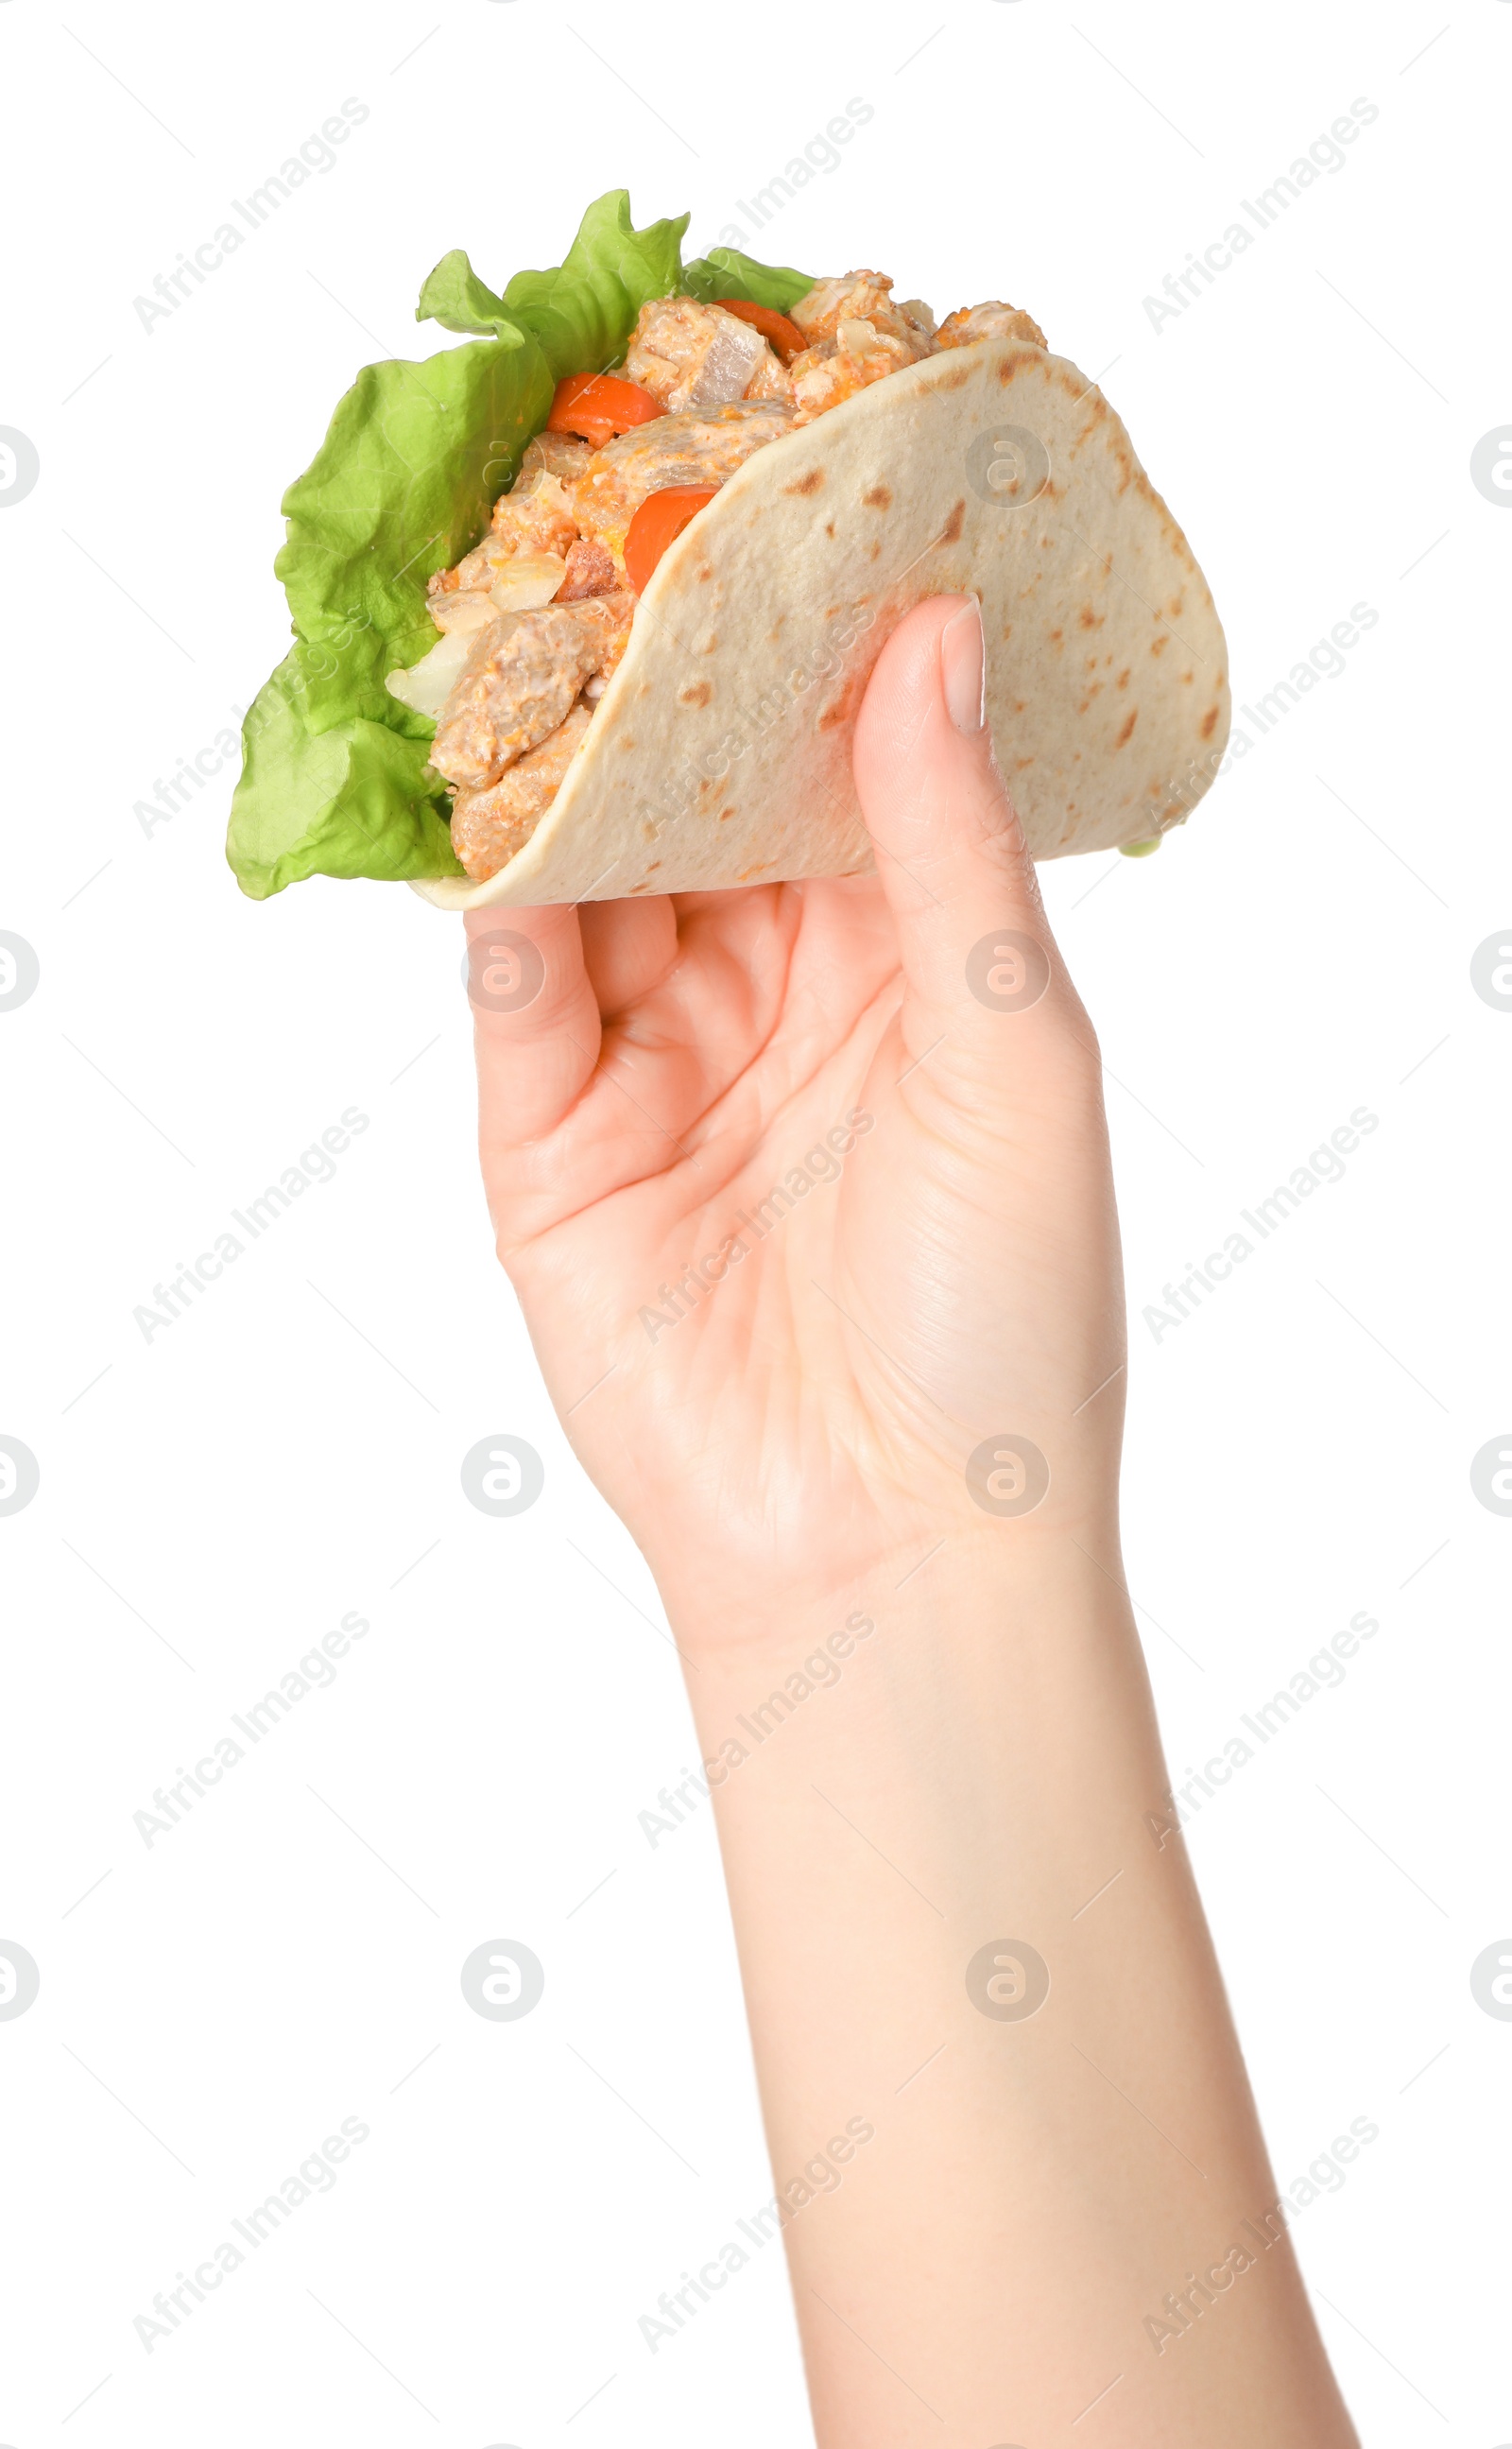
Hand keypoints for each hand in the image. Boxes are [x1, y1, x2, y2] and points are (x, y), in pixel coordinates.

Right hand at [467, 596, 1123, 1631]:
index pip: (839, 776)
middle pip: (700, 811)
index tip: (785, 513)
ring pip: (593, 881)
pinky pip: (514, 995)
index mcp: (910, 971)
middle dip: (666, 691)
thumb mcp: (1013, 1052)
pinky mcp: (550, 1150)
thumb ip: (951, 850)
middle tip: (627, 528)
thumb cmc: (1005, 1313)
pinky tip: (494, 802)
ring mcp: (654, 1069)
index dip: (811, 659)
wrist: (895, 1545)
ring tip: (540, 623)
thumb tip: (932, 638)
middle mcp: (775, 1001)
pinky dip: (500, 899)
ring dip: (570, 769)